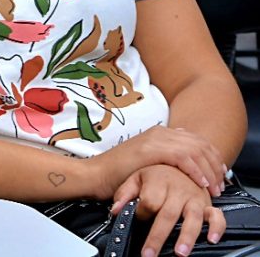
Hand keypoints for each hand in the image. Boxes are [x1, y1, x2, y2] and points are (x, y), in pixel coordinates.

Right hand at [91, 126, 226, 200]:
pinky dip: (195, 171)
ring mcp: (155, 139)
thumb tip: (187, 161)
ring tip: (214, 187)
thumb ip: (165, 158)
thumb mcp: (148, 162)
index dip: (213, 157)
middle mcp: (159, 131)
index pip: (197, 140)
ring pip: (195, 150)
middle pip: (200, 144)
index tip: (220, 175)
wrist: (96, 174)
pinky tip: (200, 183)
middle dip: (215, 165)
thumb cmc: (120, 173)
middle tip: (221, 184)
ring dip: (209, 170)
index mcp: (160, 132)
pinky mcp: (151, 149)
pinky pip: (183, 158)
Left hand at [112, 165, 223, 256]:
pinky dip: (216, 228)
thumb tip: (114, 211)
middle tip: (149, 253)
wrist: (182, 163)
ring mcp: (195, 198)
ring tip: (180, 253)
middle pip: (167, 215)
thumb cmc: (157, 174)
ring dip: (186, 237)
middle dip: (157, 236)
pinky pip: (217, 217)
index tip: (138, 219)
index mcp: (158, 181)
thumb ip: (124, 194)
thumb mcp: (136, 177)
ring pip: (192, 218)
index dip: (141, 213)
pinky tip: (211, 239)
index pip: (149, 202)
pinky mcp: (208, 205)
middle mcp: (178, 190)